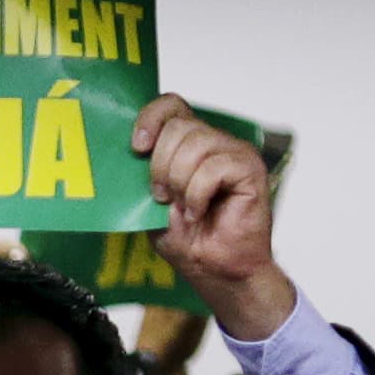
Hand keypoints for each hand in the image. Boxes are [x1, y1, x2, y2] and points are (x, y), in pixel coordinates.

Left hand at [136, 95, 293, 342]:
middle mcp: (214, 142)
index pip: (171, 105)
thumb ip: (142, 173)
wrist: (215, 269)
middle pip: (178, 127)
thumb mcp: (149, 203)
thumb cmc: (187, 239)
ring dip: (179, 183)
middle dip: (160, 167)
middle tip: (164, 197)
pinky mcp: (250, 168)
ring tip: (184, 207)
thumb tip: (124, 151)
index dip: (150, 119)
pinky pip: (214, 167)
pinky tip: (200, 212)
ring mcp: (234, 153)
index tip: (137, 148)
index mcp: (189, 144)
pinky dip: (198, 195)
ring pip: (195, 145)